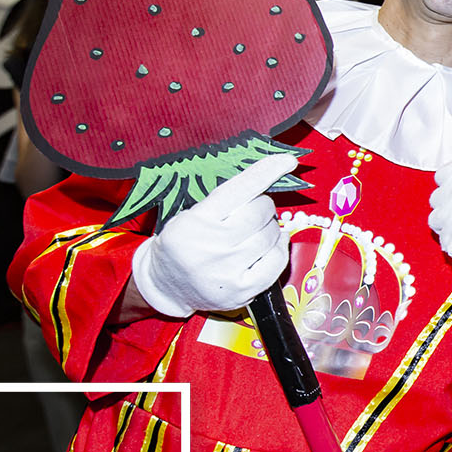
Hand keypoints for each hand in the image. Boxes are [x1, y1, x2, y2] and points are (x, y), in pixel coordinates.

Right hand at [131, 154, 296, 319]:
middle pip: (260, 213)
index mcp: (197, 221)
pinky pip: (277, 262)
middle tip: (253, 212)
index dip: (265, 172)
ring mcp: (228, 271)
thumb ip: (225, 201)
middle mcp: (212, 247)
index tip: (286, 161)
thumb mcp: (191, 214)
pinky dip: (279, 249)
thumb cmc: (182, 243)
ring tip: (254, 232)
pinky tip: (269, 246)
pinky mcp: (242, 290)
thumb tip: (267, 180)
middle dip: (263, 207)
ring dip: (270, 229)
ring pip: (271, 236)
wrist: (165, 285)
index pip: (239, 190)